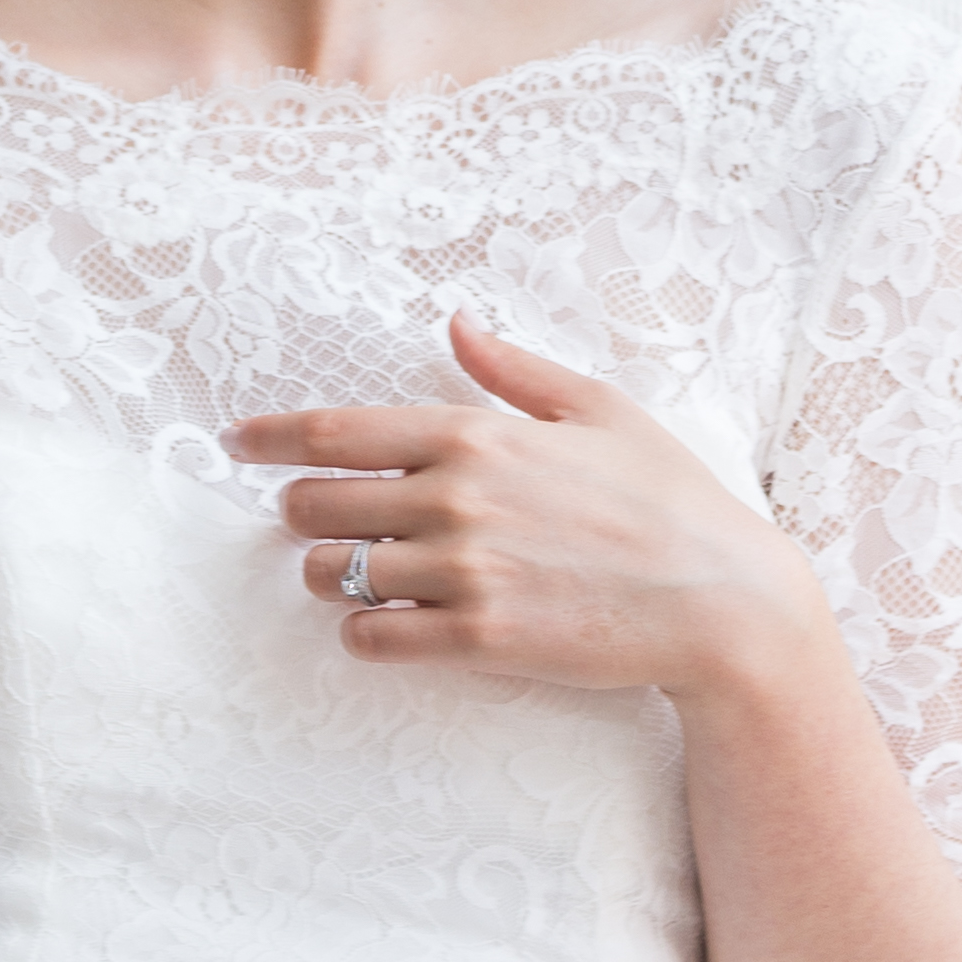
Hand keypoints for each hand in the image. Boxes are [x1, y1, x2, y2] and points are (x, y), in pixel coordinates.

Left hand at [226, 311, 822, 698]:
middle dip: (302, 510)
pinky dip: (361, 632)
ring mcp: (465, 572)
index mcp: (475, 434)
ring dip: (330, 574)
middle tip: (314, 519)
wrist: (727, 607)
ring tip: (354, 574)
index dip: (269, 437)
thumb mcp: (600, 409)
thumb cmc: (672, 500)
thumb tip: (457, 323)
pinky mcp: (481, 638)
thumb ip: (514, 369)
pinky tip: (380, 625)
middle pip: (317, 504)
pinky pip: (374, 636)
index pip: (335, 432)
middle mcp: (456, 499)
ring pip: (335, 572)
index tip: (234, 442)